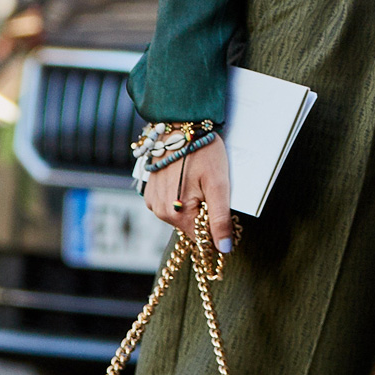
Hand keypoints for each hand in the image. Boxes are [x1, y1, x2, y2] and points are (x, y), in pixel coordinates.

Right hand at [143, 136, 232, 252]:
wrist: (180, 124)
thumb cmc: (202, 151)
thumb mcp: (218, 184)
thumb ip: (220, 219)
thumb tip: (223, 249)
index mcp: (176, 213)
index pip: (202, 237)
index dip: (216, 226)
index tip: (223, 207)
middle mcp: (160, 211)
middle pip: (191, 226)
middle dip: (204, 212)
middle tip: (210, 188)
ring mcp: (153, 201)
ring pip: (181, 215)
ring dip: (193, 203)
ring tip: (198, 180)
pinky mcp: (151, 192)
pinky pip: (171, 204)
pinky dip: (181, 196)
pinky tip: (187, 178)